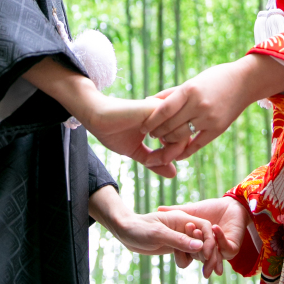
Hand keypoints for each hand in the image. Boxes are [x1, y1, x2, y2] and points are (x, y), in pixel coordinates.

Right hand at [23, 58, 183, 176]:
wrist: (97, 118)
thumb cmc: (114, 132)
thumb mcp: (138, 152)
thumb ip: (156, 161)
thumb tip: (174, 174)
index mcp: (163, 122)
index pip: (183, 139)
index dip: (173, 155)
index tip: (156, 163)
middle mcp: (166, 114)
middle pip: (187, 137)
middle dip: (173, 155)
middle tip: (155, 162)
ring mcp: (162, 111)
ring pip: (183, 133)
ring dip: (170, 152)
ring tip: (153, 158)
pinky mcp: (156, 109)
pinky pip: (174, 127)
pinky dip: (166, 143)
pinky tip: (150, 144)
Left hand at [89, 186, 217, 264]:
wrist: (125, 232)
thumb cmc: (139, 229)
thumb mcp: (158, 234)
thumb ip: (179, 240)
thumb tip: (200, 246)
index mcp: (182, 219)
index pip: (205, 228)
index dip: (210, 241)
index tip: (205, 255)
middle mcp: (184, 228)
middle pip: (205, 241)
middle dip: (208, 255)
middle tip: (207, 272)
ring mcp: (180, 238)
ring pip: (197, 251)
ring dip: (194, 260)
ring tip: (181, 260)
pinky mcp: (175, 248)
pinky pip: (187, 258)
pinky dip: (184, 261)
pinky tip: (175, 260)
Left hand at [142, 55, 283, 155]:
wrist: (244, 82)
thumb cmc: (214, 78)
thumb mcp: (192, 81)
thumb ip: (171, 94)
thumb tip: (148, 102)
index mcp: (189, 90)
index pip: (164, 110)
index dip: (151, 121)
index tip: (142, 127)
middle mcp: (199, 105)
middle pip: (170, 125)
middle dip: (157, 132)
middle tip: (150, 134)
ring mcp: (209, 119)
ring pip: (181, 136)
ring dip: (168, 141)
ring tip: (162, 139)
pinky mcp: (218, 129)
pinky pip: (196, 145)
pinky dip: (184, 151)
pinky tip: (176, 153)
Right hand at [158, 196, 249, 277]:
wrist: (231, 205)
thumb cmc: (210, 208)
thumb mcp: (191, 210)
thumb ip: (176, 212)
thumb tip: (158, 209)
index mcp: (196, 245)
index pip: (187, 252)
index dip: (182, 245)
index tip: (177, 232)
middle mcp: (207, 251)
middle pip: (199, 256)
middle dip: (193, 247)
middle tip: (189, 232)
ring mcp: (220, 251)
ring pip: (212, 256)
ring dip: (205, 246)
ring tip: (198, 232)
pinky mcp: (232, 247)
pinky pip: (226, 248)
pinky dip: (220, 238)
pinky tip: (214, 228)